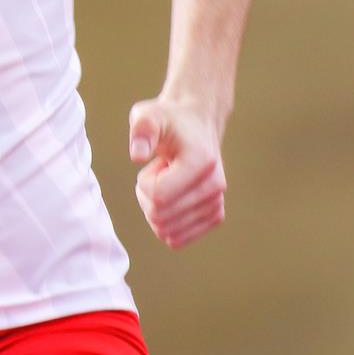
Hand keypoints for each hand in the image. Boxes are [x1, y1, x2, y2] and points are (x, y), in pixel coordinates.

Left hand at [127, 96, 227, 249]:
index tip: (153, 164)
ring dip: (155, 208)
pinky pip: (178, 238)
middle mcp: (215, 186)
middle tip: (157, 173)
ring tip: (166, 182)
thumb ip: (141, 130)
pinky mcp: (215, 215)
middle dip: (146, 196)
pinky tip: (171, 199)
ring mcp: (217, 203)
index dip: (143, 182)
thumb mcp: (148, 115)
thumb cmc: (168, 121)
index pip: (158, 195)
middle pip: (160, 216)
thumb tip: (137, 155)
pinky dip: (165, 222)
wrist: (195, 125)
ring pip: (166, 230)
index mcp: (201, 163)